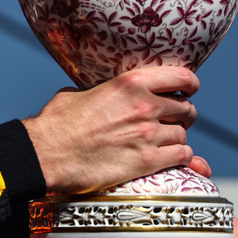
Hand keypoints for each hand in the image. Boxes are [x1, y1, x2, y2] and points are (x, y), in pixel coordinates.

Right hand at [22, 65, 199, 193]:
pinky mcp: (147, 161)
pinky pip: (182, 157)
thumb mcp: (77, 94)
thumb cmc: (56, 123)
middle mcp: (144, 106)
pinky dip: (182, 159)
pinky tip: (171, 158)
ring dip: (177, 138)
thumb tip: (97, 93)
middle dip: (182, 115)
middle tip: (173, 120)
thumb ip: (100, 91)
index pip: (180, 77)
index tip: (189, 88)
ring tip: (166, 141)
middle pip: (186, 108)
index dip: (190, 83)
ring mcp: (148, 135)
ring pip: (184, 135)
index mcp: (129, 83)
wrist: (47, 153)